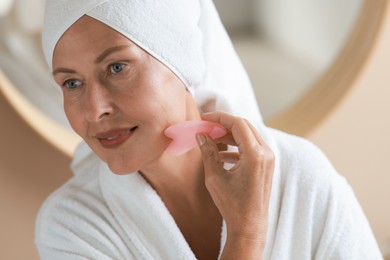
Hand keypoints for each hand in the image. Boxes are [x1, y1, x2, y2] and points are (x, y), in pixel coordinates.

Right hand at [196, 111, 274, 254]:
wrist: (250, 226)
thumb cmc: (233, 205)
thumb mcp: (215, 178)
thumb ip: (208, 153)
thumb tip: (201, 136)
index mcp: (255, 155)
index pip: (238, 124)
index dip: (220, 118)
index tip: (205, 118)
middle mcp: (266, 153)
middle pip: (244, 127)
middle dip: (224, 124)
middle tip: (207, 126)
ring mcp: (268, 159)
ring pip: (248, 136)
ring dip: (230, 135)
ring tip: (211, 139)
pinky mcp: (266, 165)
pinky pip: (250, 148)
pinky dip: (236, 147)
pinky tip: (221, 155)